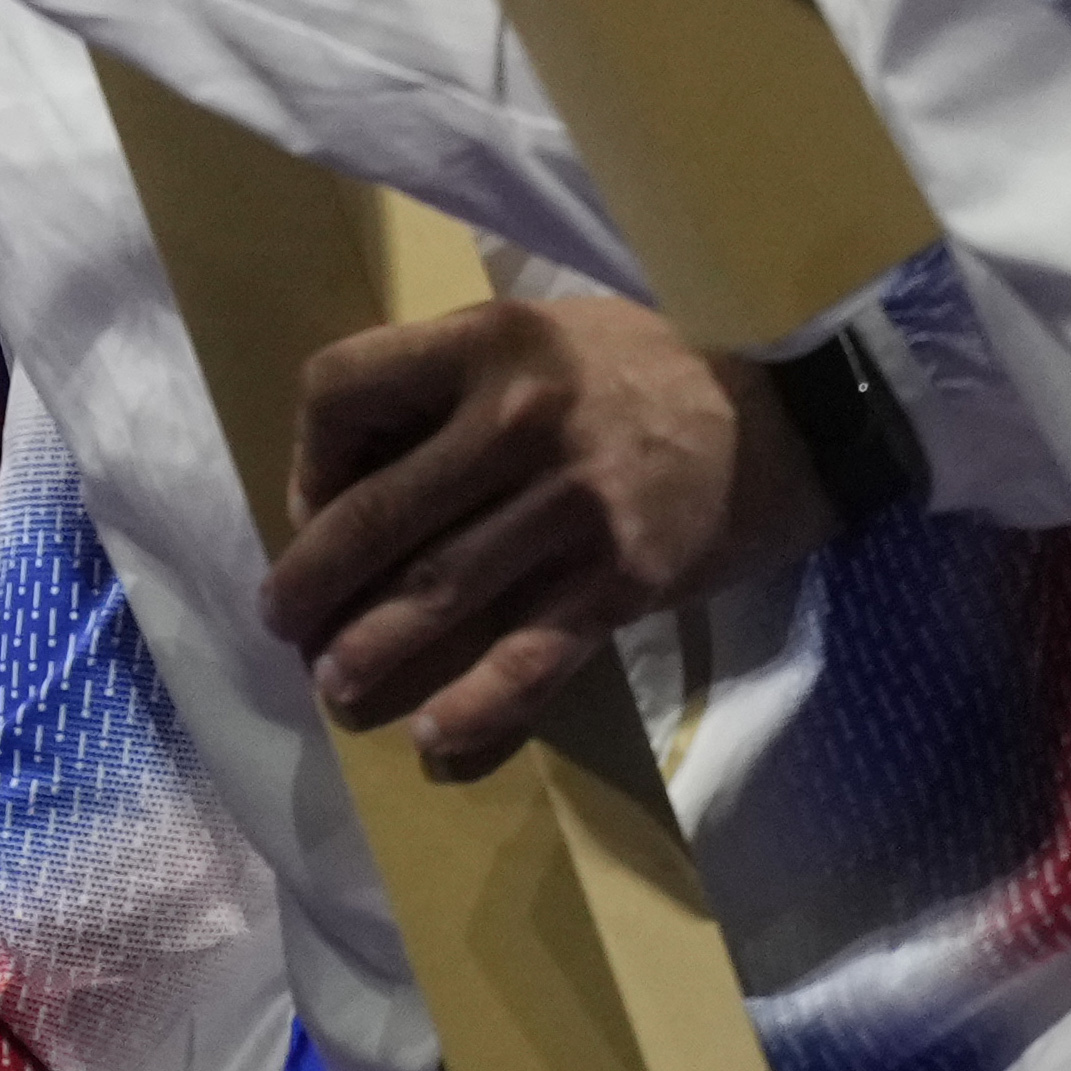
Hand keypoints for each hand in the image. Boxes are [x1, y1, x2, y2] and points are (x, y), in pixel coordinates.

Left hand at [267, 284, 821, 773]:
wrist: (787, 413)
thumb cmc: (643, 368)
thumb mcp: (538, 335)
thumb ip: (451, 384)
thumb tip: (353, 475)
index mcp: (487, 342)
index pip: (342, 392)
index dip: (308, 455)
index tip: (314, 502)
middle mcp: (519, 418)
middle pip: (377, 511)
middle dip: (313, 580)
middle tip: (283, 622)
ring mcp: (573, 505)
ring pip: (439, 590)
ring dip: (373, 647)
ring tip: (333, 686)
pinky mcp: (622, 579)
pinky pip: (531, 654)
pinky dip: (478, 703)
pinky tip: (436, 735)